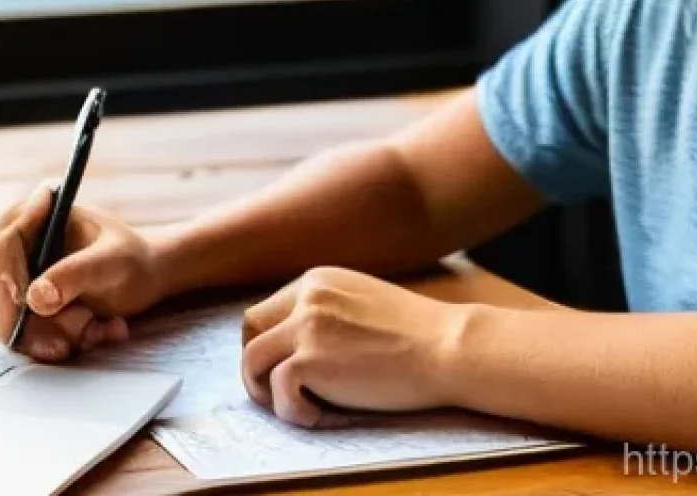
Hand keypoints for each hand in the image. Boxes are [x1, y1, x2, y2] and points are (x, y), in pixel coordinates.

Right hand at [0, 181, 167, 362]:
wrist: (143, 279)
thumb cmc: (131, 258)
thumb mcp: (112, 261)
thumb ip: (76, 274)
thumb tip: (34, 298)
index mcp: (40, 211)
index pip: (3, 240)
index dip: (9, 272)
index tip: (26, 299)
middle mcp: (21, 239)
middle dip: (32, 317)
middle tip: (66, 338)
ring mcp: (18, 271)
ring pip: (6, 313)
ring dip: (43, 333)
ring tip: (89, 330)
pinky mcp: (22, 300)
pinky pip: (18, 330)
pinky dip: (45, 341)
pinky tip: (79, 340)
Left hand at [241, 266, 463, 427]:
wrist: (446, 346)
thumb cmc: (417, 333)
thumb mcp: (362, 300)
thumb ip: (327, 310)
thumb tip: (298, 340)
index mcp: (317, 281)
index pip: (268, 309)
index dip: (269, 342)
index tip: (282, 366)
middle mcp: (306, 298)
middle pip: (250, 328)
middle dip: (256, 363)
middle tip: (275, 390)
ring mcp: (306, 327)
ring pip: (253, 359)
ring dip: (265, 390)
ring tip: (295, 406)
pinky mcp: (311, 359)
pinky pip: (278, 390)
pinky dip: (292, 410)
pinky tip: (319, 415)